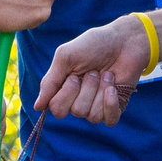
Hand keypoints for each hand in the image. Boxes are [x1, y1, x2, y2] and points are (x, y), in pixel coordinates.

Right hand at [37, 16, 151, 125]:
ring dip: (101, 90)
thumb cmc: (94, 45)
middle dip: (88, 88)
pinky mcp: (114, 107)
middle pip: (76, 111)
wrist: (124, 41)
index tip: (74, 75)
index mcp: (63, 89)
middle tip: (94, 71)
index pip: (56, 108)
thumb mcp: (66, 57)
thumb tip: (37, 107)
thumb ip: (50, 82)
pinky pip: (109, 120)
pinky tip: (113, 87)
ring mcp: (96, 105)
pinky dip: (111, 103)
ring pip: (93, 115)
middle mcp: (78, 100)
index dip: (67, 93)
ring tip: (106, 74)